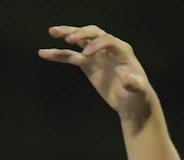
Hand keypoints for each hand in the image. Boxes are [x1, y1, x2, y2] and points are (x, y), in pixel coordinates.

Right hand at [39, 24, 156, 129]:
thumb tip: (128, 80)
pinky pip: (71, 56)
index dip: (96, 45)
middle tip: (69, 39)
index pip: (108, 40)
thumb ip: (136, 85)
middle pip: (94, 33)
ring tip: (52, 32)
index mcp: (122, 51)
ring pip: (80, 41)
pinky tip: (44, 53)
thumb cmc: (139, 97)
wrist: (132, 103)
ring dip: (67, 34)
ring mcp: (97, 55)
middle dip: (81, 33)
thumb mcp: (140, 92)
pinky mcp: (88, 64)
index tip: (85, 55)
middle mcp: (109, 49)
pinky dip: (58, 54)